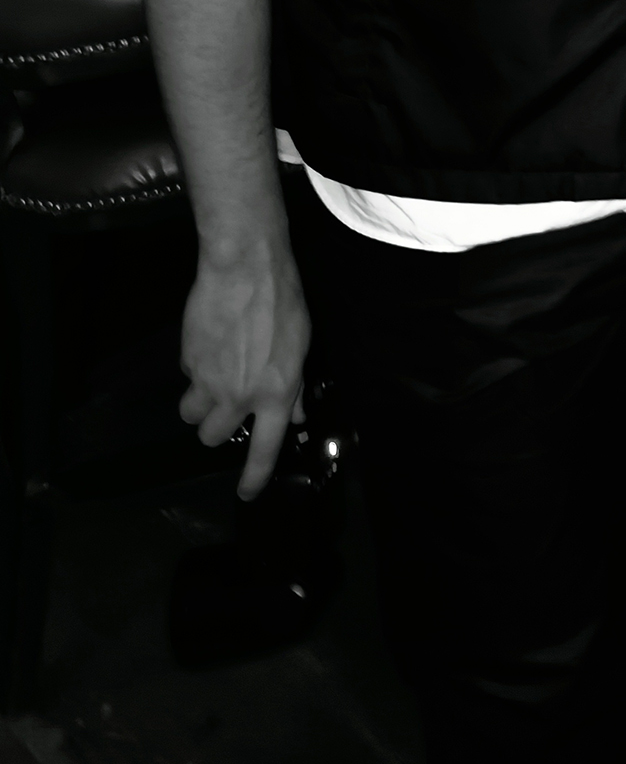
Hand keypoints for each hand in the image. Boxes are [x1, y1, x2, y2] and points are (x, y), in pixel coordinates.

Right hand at [179, 238, 309, 499]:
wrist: (245, 270)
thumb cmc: (282, 303)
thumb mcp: (300, 346)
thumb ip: (292, 386)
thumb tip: (293, 416)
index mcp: (275, 394)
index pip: (264, 449)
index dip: (254, 477)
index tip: (246, 494)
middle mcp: (240, 396)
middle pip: (212, 437)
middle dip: (215, 424)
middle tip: (225, 402)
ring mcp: (209, 381)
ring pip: (191, 414)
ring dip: (198, 402)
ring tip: (211, 376)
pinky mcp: (188, 362)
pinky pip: (186, 377)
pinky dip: (194, 368)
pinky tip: (209, 343)